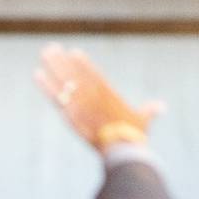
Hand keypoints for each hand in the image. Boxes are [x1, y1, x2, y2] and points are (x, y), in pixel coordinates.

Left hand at [35, 43, 162, 151]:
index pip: (93, 74)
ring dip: (53, 66)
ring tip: (44, 54)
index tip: (73, 53)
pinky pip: (57, 97)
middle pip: (75, 73)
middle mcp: (94, 95)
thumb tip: (161, 106)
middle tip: (51, 48)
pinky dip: (47, 85)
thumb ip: (149, 111)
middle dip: (62, 61)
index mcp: (109, 94)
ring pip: (64, 80)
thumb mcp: (143, 121)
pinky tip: (38, 74)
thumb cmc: (134, 136)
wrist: (122, 149)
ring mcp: (82, 103)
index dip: (82, 64)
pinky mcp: (72, 114)